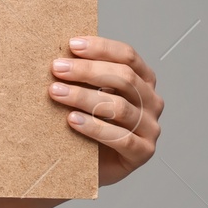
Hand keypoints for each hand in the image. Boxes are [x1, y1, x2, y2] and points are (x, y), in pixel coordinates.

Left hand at [47, 35, 161, 187]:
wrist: (87, 162)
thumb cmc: (87, 122)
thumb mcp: (87, 93)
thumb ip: (82, 75)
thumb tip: (58, 54)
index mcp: (143, 80)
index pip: (128, 56)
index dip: (101, 48)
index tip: (72, 45)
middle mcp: (151, 101)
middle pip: (124, 78)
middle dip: (87, 71)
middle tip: (57, 69)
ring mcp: (150, 128)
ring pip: (119, 107)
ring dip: (84, 97)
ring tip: (56, 93)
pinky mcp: (143, 152)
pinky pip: (121, 138)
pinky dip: (95, 127)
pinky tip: (72, 120)